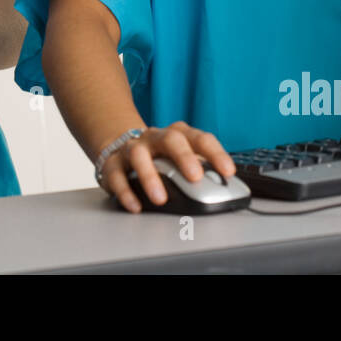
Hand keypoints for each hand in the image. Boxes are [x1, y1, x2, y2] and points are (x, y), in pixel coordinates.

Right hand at [96, 121, 234, 213]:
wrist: (122, 148)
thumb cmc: (160, 158)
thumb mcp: (181, 160)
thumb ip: (201, 171)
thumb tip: (224, 191)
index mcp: (178, 135)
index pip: (200, 138)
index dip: (215, 154)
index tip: (228, 171)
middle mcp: (155, 138)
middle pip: (170, 139)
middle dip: (184, 156)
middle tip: (195, 176)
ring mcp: (133, 148)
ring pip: (138, 155)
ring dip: (150, 176)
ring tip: (160, 198)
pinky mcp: (112, 163)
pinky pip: (116, 175)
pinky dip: (125, 191)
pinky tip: (135, 206)